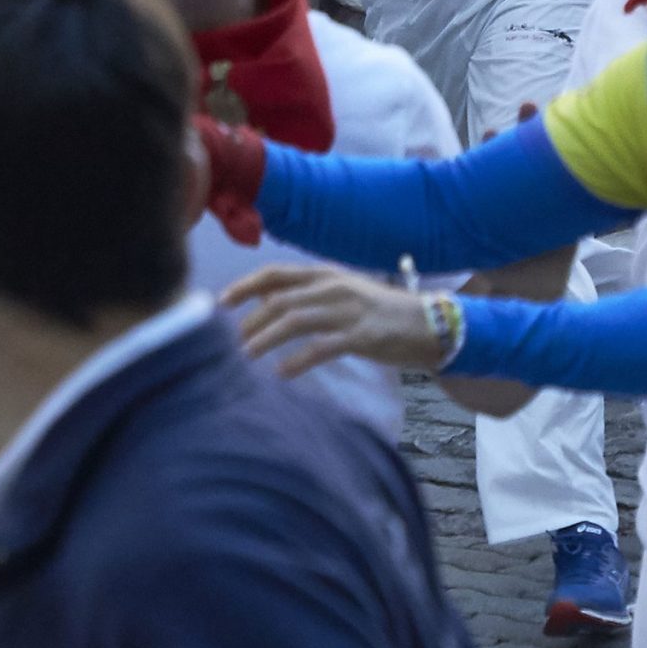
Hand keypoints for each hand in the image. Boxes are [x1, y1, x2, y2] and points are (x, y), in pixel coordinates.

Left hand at [225, 265, 448, 376]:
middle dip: (250, 322)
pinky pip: (321, 347)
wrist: (427, 323)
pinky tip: (282, 373)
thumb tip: (263, 301)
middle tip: (232, 343)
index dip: (244, 286)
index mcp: (327, 275)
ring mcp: (349, 310)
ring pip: (295, 320)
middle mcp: (335, 287)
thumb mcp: (341, 293)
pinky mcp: (362, 335)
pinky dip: (297, 361)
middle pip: (280, 300)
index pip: (276, 274)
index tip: (219, 302)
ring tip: (245, 356)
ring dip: (265, 339)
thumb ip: (306, 294)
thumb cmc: (378, 312)